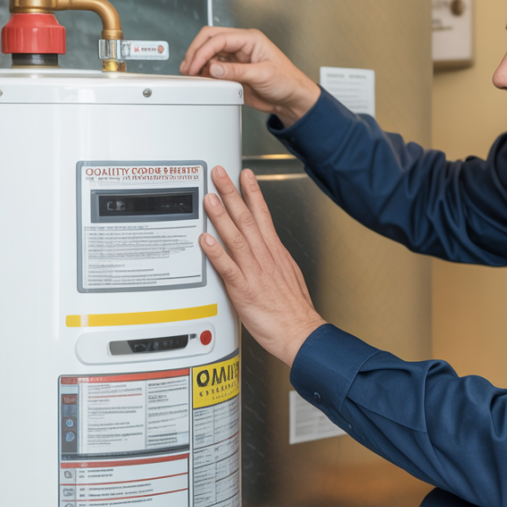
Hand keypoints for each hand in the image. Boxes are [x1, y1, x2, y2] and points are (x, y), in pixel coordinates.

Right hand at [180, 26, 320, 126]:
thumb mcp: (262, 75)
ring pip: (209, 54)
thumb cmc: (287, 82)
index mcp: (250, 39)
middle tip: (188, 68)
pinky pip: (213, 69)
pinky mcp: (233, 72)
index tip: (195, 65)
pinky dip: (205, 73)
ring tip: (192, 75)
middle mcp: (241, 46)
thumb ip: (237, 71)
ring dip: (199, 63)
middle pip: (210, 40)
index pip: (219, 38)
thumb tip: (214, 68)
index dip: (203, 51)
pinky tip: (202, 79)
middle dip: (196, 52)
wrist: (291, 99)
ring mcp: (236, 59)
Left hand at [199, 166, 325, 365]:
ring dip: (221, 216)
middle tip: (220, 174)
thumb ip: (273, 259)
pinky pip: (228, 268)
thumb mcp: (288, 275)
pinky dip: (216, 253)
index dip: (253, 193)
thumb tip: (267, 248)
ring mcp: (254, 272)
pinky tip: (206, 240)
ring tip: (210, 198)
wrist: (300, 332)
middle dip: (232, 193)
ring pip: (236, 237)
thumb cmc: (293, 310)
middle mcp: (265, 257)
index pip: (263, 215)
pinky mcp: (244, 290)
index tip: (244, 175)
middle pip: (247, 218)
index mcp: (275, 253)